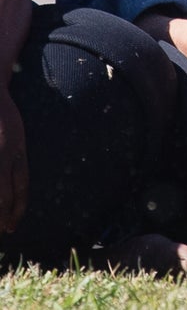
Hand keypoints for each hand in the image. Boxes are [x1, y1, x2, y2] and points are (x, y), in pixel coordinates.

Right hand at [0, 86, 27, 233]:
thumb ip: (15, 158)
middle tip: (0, 232)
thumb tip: (13, 186)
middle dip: (2, 217)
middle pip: (4, 194)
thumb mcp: (16, 136)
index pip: (21, 186)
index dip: (17, 208)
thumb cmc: (2, 117)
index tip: (13, 225)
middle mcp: (5, 154)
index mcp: (17, 149)